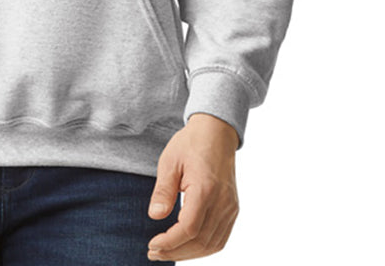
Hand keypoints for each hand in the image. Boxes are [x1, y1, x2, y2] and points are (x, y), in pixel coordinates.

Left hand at [146, 113, 239, 259]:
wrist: (216, 132)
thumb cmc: (190, 144)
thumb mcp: (170, 161)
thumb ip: (163, 190)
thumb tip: (155, 217)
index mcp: (206, 189)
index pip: (189, 228)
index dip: (170, 242)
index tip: (152, 245)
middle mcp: (222, 202)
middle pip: (201, 241)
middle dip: (176, 252)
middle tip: (154, 253)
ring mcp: (230, 207)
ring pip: (212, 244)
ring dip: (189, 254)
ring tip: (167, 252)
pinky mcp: (232, 209)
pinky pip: (221, 238)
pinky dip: (203, 248)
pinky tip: (187, 246)